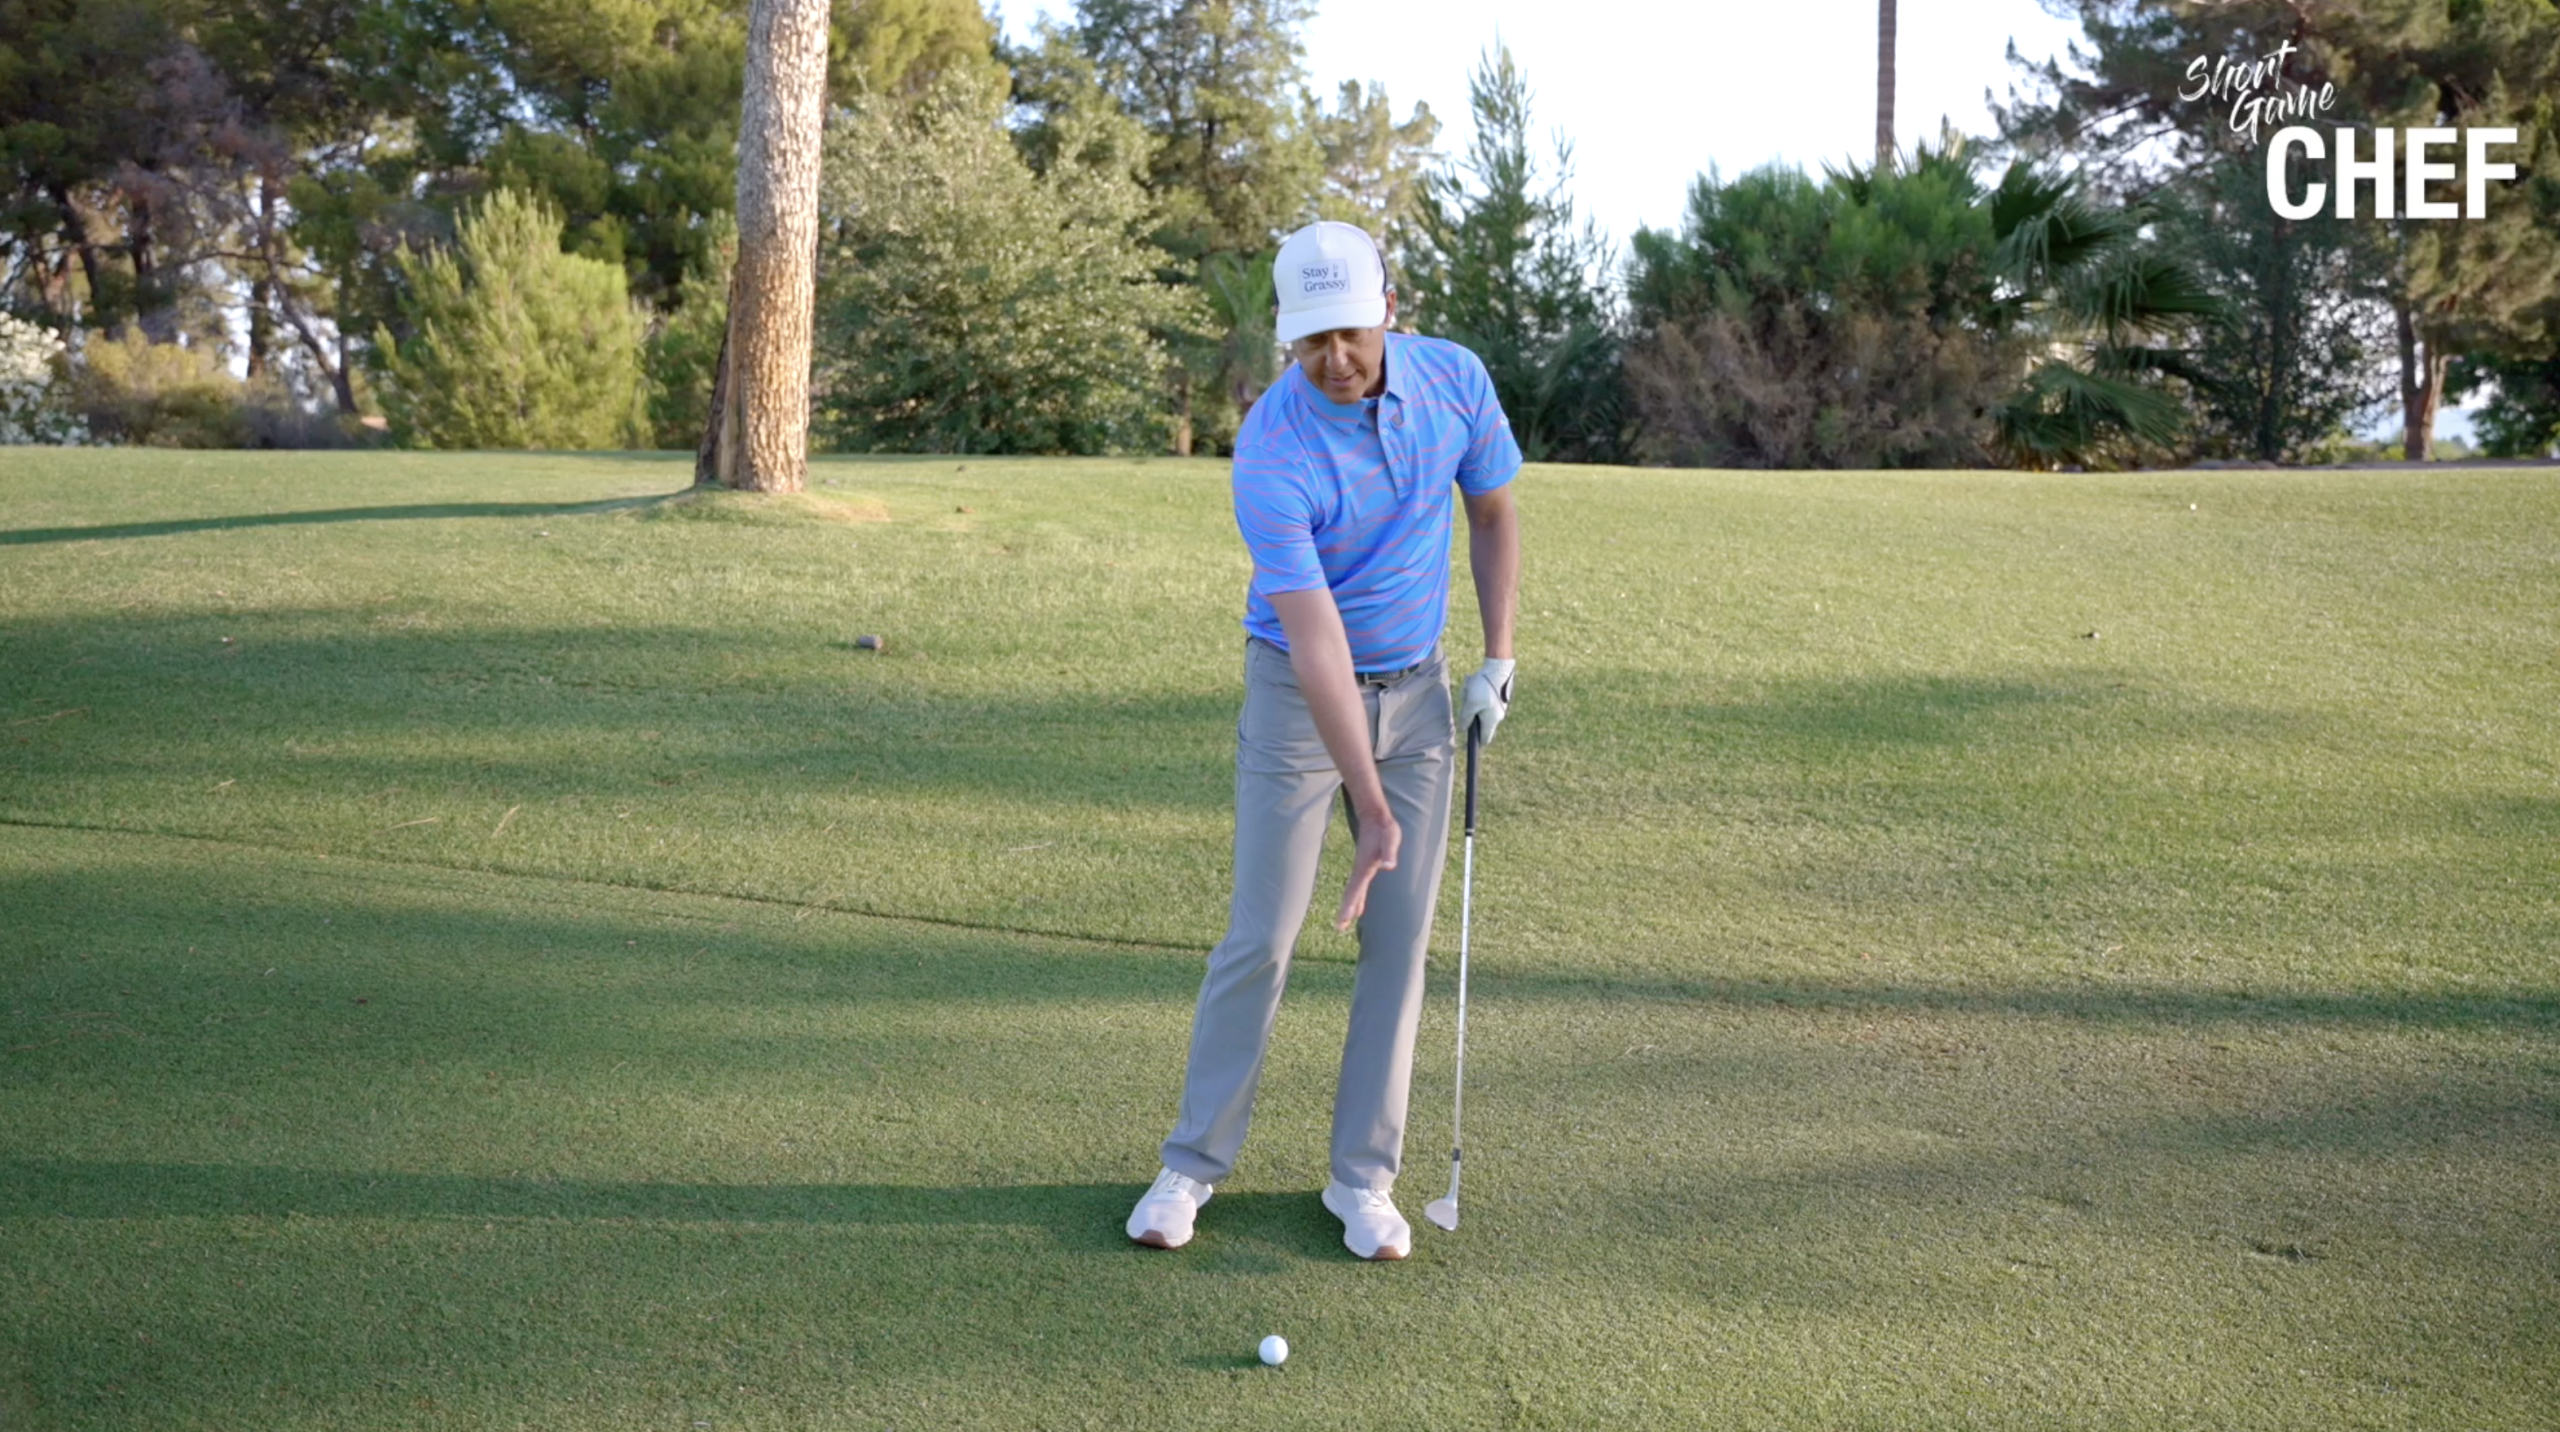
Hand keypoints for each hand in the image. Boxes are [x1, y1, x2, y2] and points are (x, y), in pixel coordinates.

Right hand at [1335, 804, 1401, 930]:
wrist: (1374, 817)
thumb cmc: (1385, 829)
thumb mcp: (1391, 838)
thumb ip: (1390, 852)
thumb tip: (1390, 866)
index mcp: (1365, 866)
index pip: (1356, 888)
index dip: (1350, 903)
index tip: (1345, 918)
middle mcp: (1360, 870)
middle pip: (1351, 893)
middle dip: (1345, 910)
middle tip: (1339, 927)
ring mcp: (1361, 870)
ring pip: (1353, 892)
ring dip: (1348, 907)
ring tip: (1342, 924)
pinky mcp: (1364, 868)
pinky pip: (1357, 888)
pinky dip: (1355, 900)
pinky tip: (1357, 910)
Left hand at [1458, 658, 1515, 744]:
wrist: (1498, 668)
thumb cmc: (1484, 687)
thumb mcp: (1471, 703)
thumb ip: (1466, 718)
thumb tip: (1463, 729)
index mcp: (1492, 721)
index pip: (1485, 739)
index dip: (1476, 742)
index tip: (1467, 740)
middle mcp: (1498, 716)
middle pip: (1480, 722)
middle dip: (1470, 713)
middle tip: (1466, 700)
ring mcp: (1498, 706)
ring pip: (1480, 709)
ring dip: (1471, 701)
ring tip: (1469, 688)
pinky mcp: (1497, 697)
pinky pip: (1483, 700)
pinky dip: (1476, 694)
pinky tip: (1473, 684)